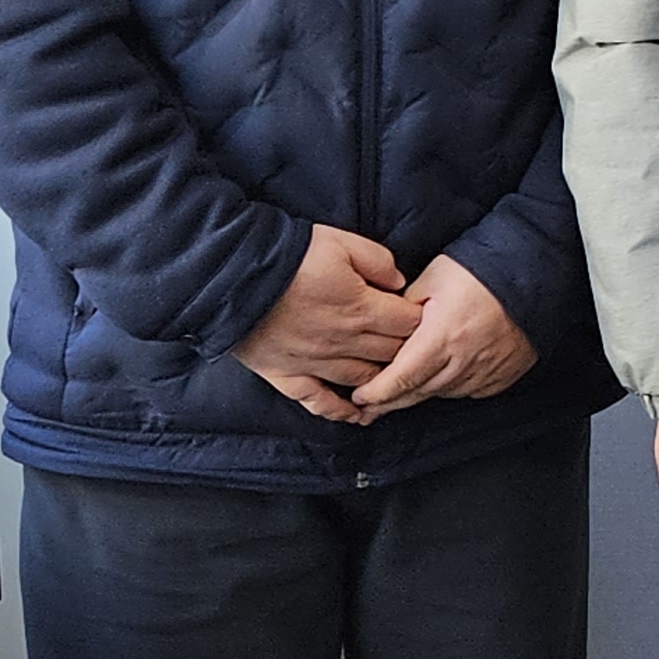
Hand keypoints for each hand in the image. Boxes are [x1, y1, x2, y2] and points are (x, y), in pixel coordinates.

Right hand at [230, 223, 422, 423]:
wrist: (236, 276)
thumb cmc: (291, 255)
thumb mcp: (344, 243)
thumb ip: (380, 262)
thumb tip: (398, 282)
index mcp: (361, 309)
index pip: (409, 325)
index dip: (420, 320)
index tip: (422, 316)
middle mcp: (343, 342)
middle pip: (391, 355)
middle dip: (408, 350)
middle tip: (413, 346)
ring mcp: (315, 363)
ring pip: (363, 380)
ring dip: (382, 380)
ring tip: (394, 378)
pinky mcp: (287, 375)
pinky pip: (318, 402)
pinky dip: (340, 411)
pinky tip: (356, 414)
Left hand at [349, 254, 538, 413]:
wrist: (533, 271)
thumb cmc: (481, 270)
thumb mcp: (432, 279)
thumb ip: (403, 309)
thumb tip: (385, 331)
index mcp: (442, 336)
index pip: (400, 378)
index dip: (375, 393)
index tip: (360, 397)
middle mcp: (465, 359)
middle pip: (418, 393)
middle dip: (390, 402)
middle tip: (369, 407)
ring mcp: (487, 370)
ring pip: (443, 393)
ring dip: (421, 393)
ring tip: (404, 390)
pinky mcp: (504, 373)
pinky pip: (471, 390)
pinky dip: (453, 387)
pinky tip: (444, 378)